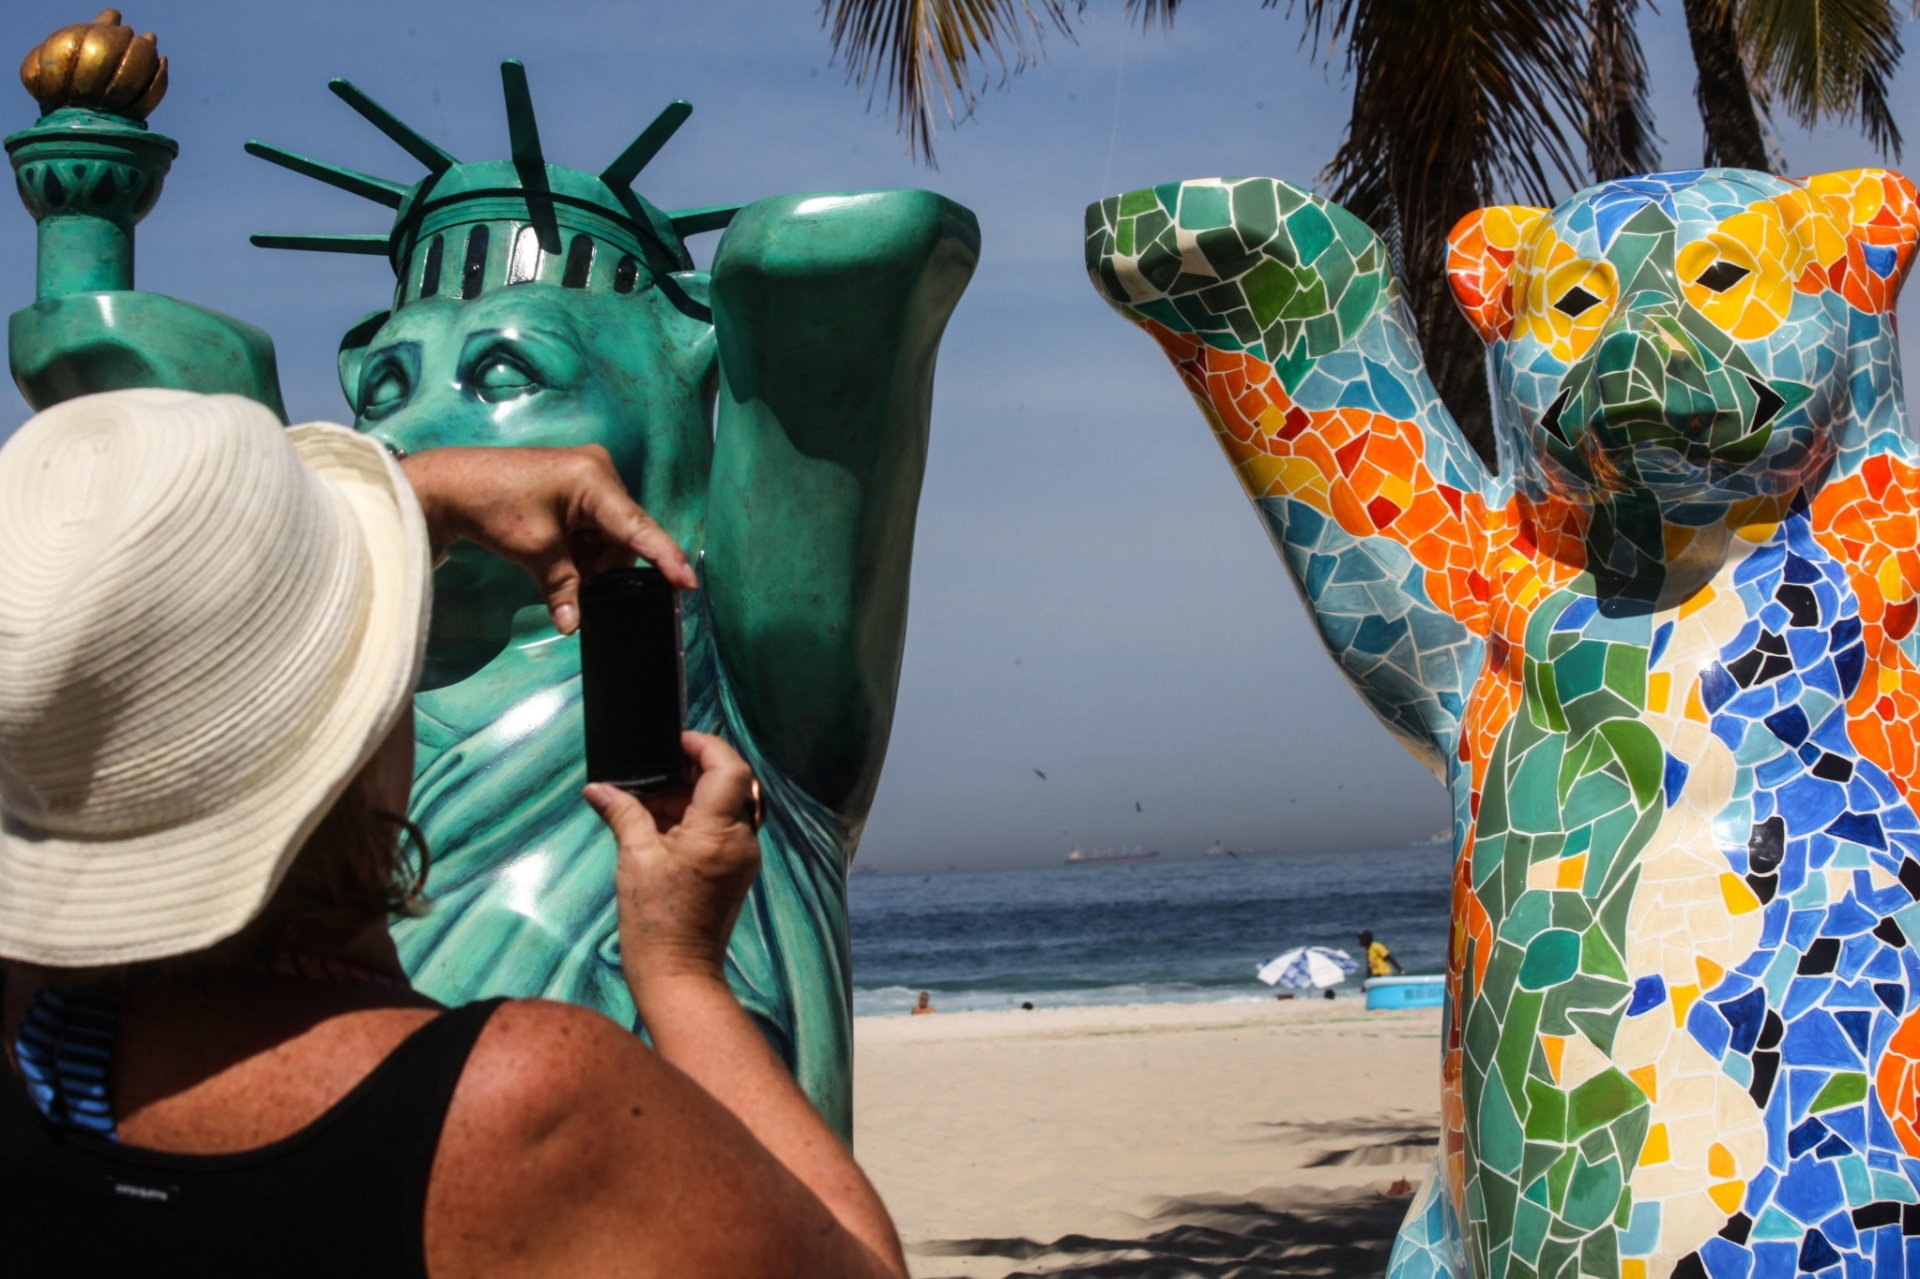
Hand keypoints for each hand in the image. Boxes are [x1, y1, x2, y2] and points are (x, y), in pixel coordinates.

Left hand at [399, 445, 697, 632]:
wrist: (449, 485)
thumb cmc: (491, 506)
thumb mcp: (534, 551)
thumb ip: (564, 587)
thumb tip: (574, 626)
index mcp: (593, 479)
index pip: (637, 527)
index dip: (664, 557)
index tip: (687, 583)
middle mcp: (599, 472)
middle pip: (623, 535)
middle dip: (605, 567)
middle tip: (579, 590)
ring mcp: (588, 478)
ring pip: (608, 536)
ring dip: (591, 561)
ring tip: (558, 569)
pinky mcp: (576, 487)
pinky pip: (593, 528)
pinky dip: (581, 550)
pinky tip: (561, 560)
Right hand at [585, 733, 761, 996]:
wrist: (678, 974)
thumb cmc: (655, 920)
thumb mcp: (634, 858)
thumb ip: (623, 813)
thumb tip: (599, 788)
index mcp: (720, 832)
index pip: (731, 768)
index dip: (706, 747)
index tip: (675, 743)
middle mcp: (742, 840)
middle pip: (733, 784)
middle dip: (695, 771)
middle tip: (657, 774)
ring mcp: (743, 857)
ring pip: (729, 806)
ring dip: (694, 795)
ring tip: (651, 802)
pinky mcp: (736, 871)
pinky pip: (724, 829)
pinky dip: (698, 819)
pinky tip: (662, 826)